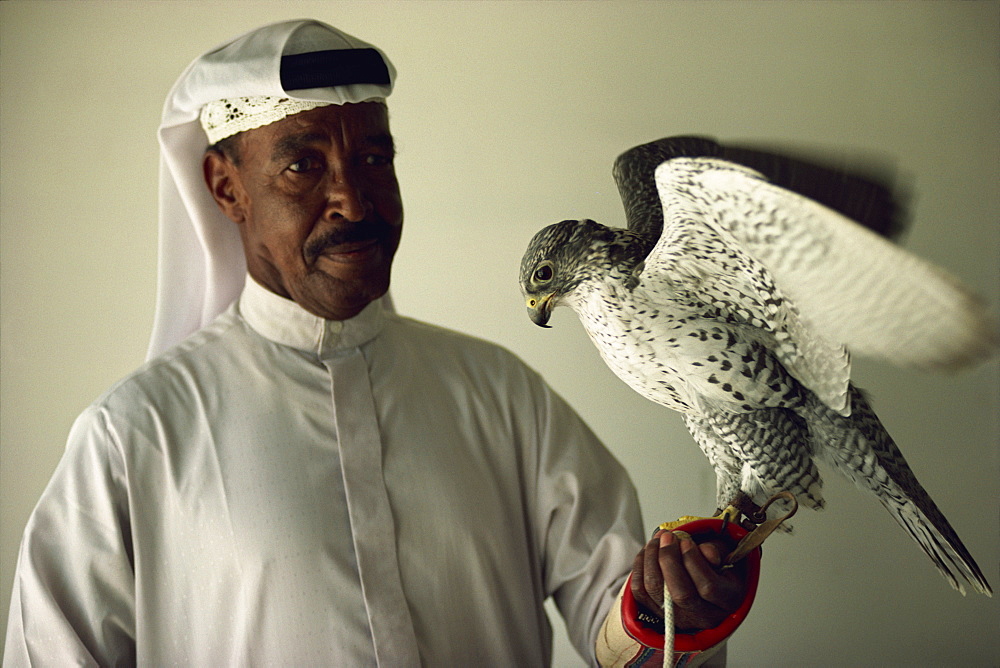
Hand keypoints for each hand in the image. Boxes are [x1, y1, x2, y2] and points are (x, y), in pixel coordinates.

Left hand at [630, 529, 747, 631]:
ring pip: (656, 591)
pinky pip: (640, 591)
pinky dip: (640, 567)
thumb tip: (705, 550)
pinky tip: (648, 552)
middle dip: (668, 559)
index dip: (693, 561)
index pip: (708, 587)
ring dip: (651, 559)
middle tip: (667, 536)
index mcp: (727, 600)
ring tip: (657, 540)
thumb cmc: (716, 566)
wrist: (705, 582)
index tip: (685, 542)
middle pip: (680, 594)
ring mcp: (679, 618)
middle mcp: (704, 615)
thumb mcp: (726, 553)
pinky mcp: (657, 613)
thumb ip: (717, 549)